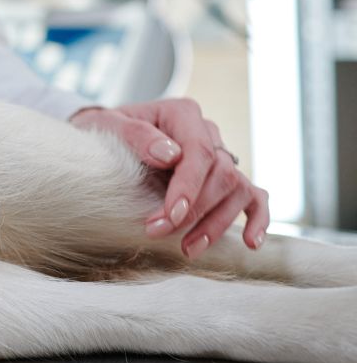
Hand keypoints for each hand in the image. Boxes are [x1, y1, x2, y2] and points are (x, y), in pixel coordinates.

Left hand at [70, 98, 269, 258]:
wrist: (107, 135)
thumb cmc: (107, 129)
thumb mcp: (108, 125)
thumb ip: (136, 135)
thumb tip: (169, 154)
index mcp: (182, 113)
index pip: (199, 152)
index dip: (188, 187)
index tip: (169, 215)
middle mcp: (207, 132)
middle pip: (221, 174)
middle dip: (194, 211)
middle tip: (159, 233)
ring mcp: (220, 155)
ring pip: (237, 189)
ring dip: (216, 223)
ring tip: (188, 249)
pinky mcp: (225, 178)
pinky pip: (253, 196)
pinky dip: (257, 219)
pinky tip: (250, 242)